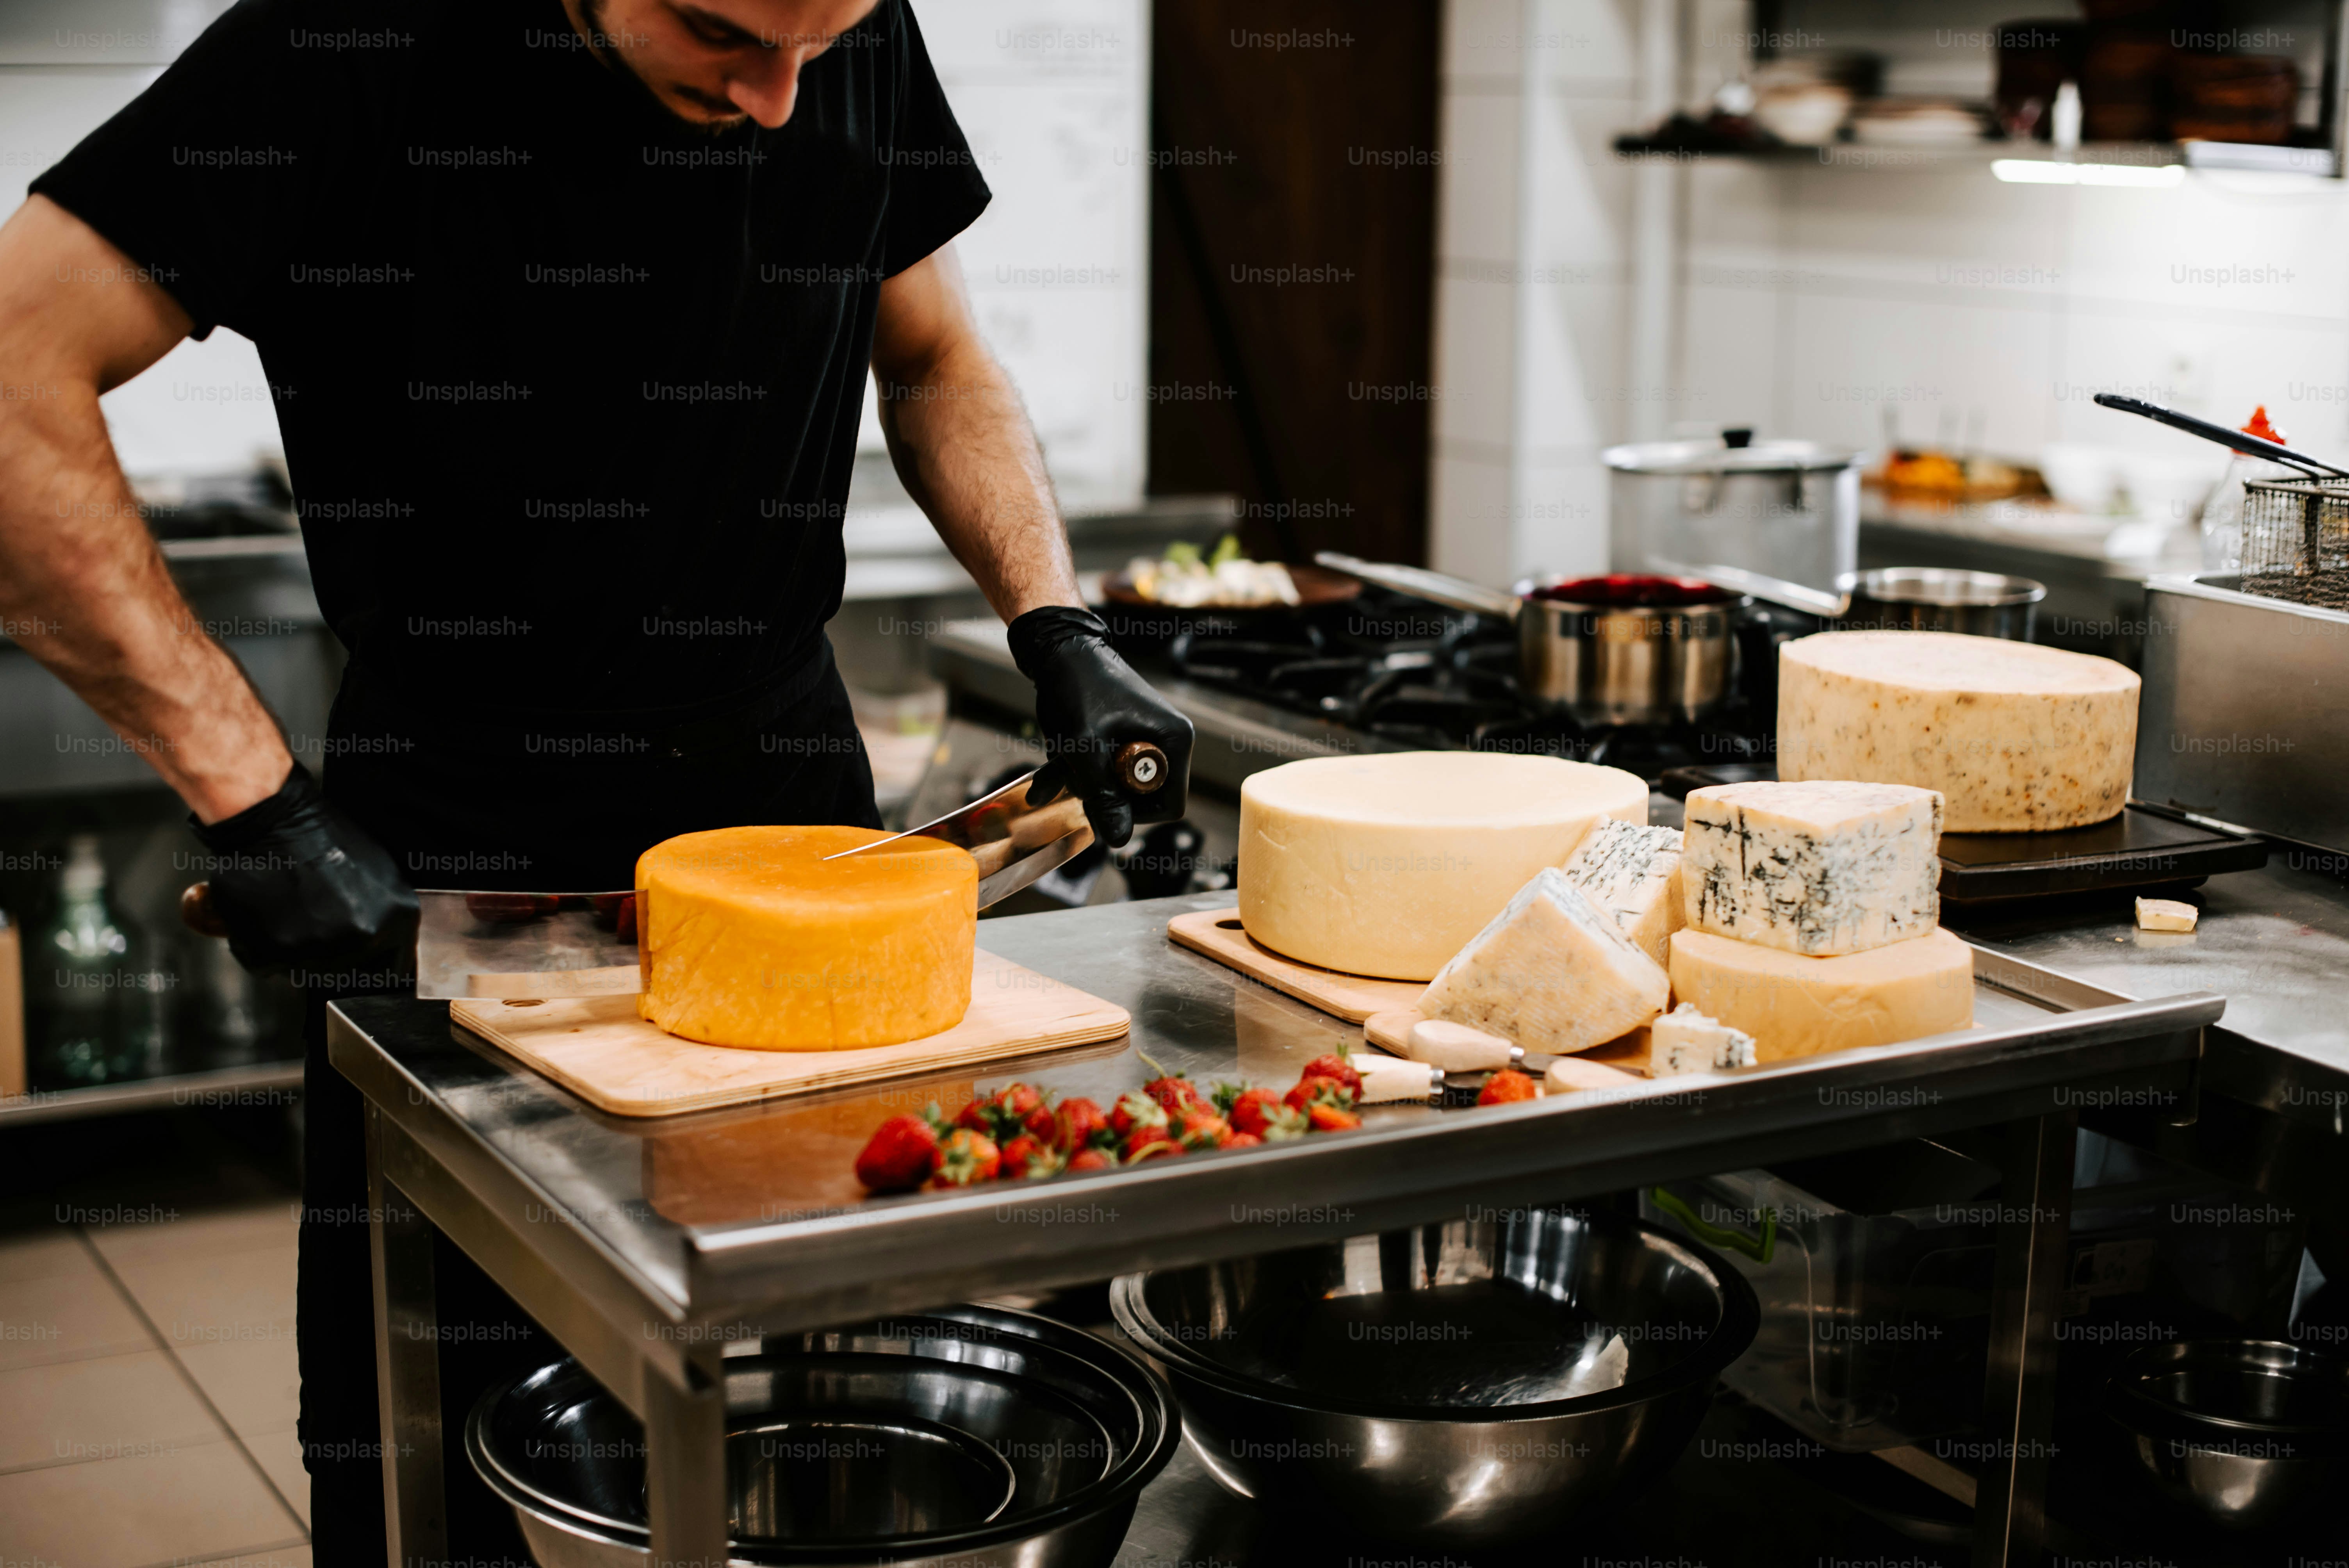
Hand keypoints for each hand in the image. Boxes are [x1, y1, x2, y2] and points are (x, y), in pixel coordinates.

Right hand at [189, 762, 417, 977]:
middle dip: (327, 949)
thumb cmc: (322, 837)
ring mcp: (318, 948)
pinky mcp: (275, 951)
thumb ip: (385, 914)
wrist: (272, 821)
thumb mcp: (379, 873)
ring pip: (304, 968)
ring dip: (292, 948)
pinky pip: (267, 964)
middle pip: (345, 968)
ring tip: (286, 910)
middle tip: (310, 917)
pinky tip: (264, 915)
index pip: (393, 965)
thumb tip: (382, 940)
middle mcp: (361, 937)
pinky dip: (259, 946)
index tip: (360, 959)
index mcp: (396, 919)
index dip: (373, 962)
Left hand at [1006, 607, 1193, 849]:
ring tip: (1057, 769)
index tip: (1100, 800)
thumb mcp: (1085, 747)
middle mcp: (1167, 742)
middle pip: (1143, 799)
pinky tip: (1050, 773)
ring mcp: (1146, 741)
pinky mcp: (1124, 740)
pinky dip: (1078, 775)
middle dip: (1103, 796)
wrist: (1058, 651)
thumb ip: (1103, 794)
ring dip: (1084, 787)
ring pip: (1119, 788)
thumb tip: (1119, 841)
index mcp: (1174, 741)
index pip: (1171, 804)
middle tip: (1074, 779)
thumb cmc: (1076, 688)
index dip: (1134, 813)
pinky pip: (1106, 773)